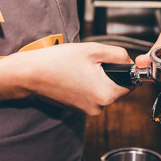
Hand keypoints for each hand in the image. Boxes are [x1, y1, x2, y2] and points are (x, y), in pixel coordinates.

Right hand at [9, 42, 132, 114]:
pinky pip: (91, 95)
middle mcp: (98, 107)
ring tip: (80, 68)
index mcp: (106, 94)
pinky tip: (74, 75)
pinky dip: (87, 85)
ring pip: (103, 91)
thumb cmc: (58, 61)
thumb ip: (119, 55)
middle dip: (109, 73)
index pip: (131, 84)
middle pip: (116, 88)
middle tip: (91, 62)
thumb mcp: (94, 50)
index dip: (125, 70)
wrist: (30, 73)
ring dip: (97, 79)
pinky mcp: (77, 109)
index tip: (113, 61)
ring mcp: (86, 110)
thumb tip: (129, 61)